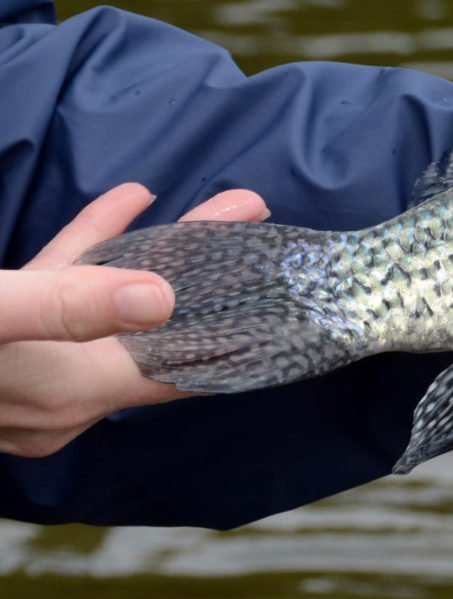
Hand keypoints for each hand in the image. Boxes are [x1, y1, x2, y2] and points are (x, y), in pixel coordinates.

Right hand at [0, 183, 268, 457]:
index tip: (280, 294)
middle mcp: (61, 397)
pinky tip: (130, 201)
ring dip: (155, 252)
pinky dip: (94, 252)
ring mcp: (32, 372)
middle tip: (250, 218)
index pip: (182, 370)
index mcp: (72, 394)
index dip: (233, 336)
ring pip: (112, 305)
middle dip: (205, 271)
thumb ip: (66, 308)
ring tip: (210, 207)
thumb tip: (160, 298)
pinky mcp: (5, 343)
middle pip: (158, 328)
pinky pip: (65, 294)